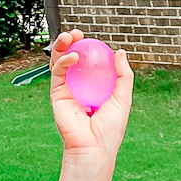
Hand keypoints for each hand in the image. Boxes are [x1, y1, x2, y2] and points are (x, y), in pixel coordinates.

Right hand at [50, 30, 133, 160]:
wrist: (94, 147)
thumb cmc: (110, 128)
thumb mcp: (123, 99)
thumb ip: (123, 76)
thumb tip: (121, 52)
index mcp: (96, 89)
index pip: (91, 64)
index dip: (90, 49)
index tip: (93, 39)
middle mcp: (80, 88)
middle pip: (73, 60)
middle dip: (72, 43)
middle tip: (77, 33)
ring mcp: (67, 90)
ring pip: (61, 62)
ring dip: (63, 46)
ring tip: (69, 36)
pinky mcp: (57, 94)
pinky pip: (57, 72)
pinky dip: (63, 61)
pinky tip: (73, 57)